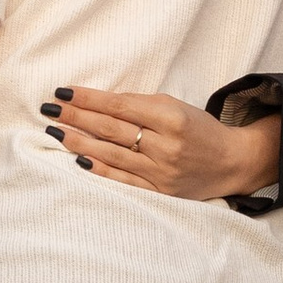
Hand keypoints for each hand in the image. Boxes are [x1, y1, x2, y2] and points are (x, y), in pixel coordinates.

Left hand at [41, 86, 282, 200]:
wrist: (231, 162)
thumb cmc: (199, 130)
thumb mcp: (176, 107)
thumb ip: (140, 105)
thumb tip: (97, 103)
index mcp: (171, 117)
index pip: (120, 106)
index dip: (89, 98)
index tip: (63, 91)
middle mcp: (166, 145)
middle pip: (111, 129)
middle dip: (77, 117)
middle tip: (50, 109)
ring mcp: (162, 171)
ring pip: (112, 154)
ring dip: (79, 142)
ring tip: (55, 131)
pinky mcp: (160, 192)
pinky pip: (123, 180)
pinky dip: (99, 170)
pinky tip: (77, 161)